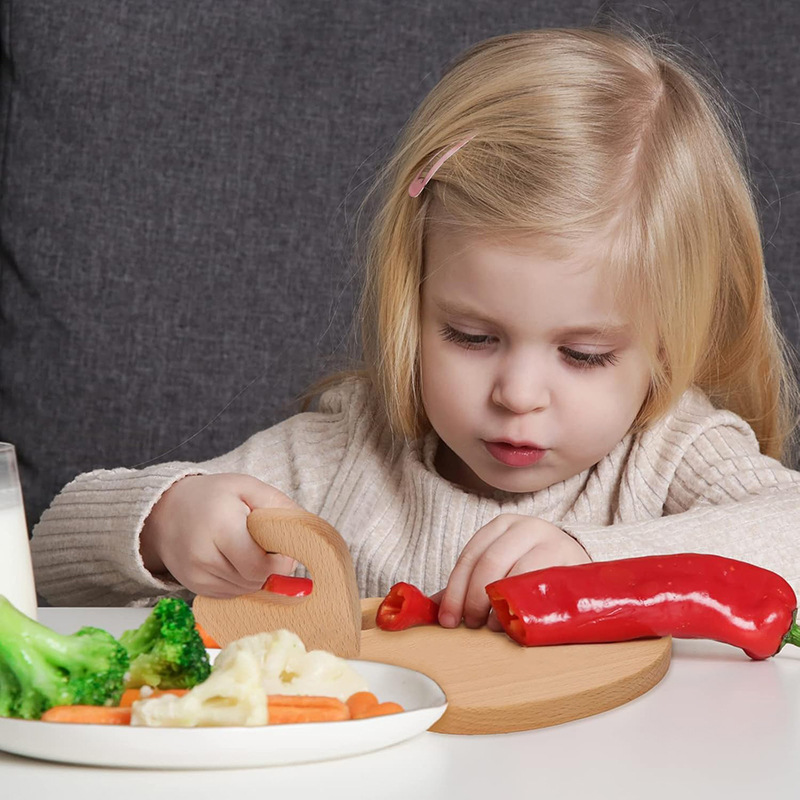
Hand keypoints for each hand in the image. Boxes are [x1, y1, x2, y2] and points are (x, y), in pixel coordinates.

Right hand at [139, 473, 300, 597]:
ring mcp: (195, 576)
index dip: (280, 562)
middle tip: (269, 547)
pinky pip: (231, 594)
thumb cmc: (213, 496)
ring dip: (257, 575)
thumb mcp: (247, 487)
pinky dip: (241, 582)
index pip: (260, 565)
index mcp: (220, 527)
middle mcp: (203, 556)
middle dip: (270, 568)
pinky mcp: (193, 587)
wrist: (164, 512)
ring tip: (250, 550)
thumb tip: (303, 531)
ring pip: (245, 590)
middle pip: (254, 580)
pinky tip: (236, 561)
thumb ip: (278, 505)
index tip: (285, 548)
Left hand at [437, 515, 589, 630]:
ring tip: (493, 626)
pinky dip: (527, 606)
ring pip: (517, 573)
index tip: (448, 619)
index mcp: (500, 526)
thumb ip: (470, 583)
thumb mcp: (501, 566)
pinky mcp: (571, 560)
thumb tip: (435, 608)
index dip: (455, 590)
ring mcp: (550, 541)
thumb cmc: (534, 566)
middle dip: (475, 598)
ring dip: (500, 605)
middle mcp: (524, 527)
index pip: (470, 556)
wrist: (580, 560)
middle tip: (472, 624)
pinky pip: (544, 585)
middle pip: (490, 563)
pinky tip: (519, 621)